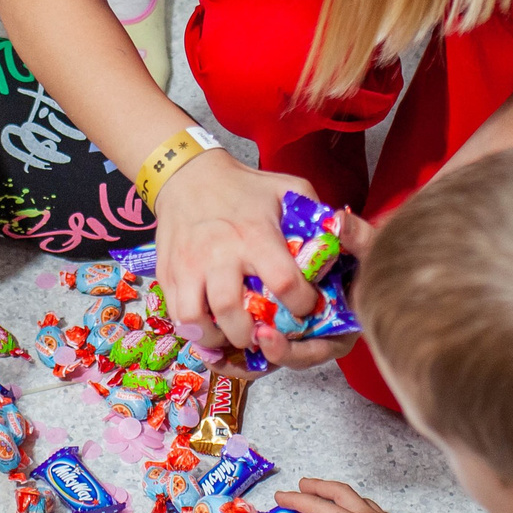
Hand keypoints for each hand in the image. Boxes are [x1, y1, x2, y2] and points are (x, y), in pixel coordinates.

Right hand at [151, 154, 350, 368]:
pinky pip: (178, 317)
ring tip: (240, 334)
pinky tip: (214, 326)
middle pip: (236, 314)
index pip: (284, 284)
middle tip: (270, 332)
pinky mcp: (169, 275)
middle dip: (258, 335)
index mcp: (255, 235)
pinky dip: (196, 332)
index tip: (306, 306)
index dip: (301, 305)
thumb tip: (343, 240)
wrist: (186, 175)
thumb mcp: (288, 188)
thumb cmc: (244, 186)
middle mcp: (220, 254)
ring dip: (223, 338)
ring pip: (201, 322)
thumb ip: (317, 214)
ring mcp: (190, 267)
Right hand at [272, 477, 423, 512]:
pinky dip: (357, 507)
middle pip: (338, 493)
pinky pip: (368, 509)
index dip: (298, 501)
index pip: (319, 508)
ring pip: (354, 499)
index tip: (280, 496)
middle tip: (302, 485)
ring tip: (328, 497)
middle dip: (318, 487)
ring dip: (337, 494)